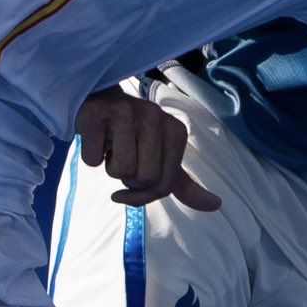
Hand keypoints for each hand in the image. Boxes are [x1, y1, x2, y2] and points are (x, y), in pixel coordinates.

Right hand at [74, 88, 220, 211]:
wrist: (98, 101)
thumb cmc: (132, 135)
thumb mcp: (161, 158)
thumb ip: (184, 185)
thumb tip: (216, 205)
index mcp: (175, 131)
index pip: (163, 185)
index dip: (143, 194)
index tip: (133, 181)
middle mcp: (155, 117)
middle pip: (143, 179)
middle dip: (127, 180)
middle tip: (123, 157)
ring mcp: (125, 112)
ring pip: (120, 171)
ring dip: (109, 167)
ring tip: (111, 146)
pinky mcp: (97, 114)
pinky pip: (92, 160)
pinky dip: (90, 156)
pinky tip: (96, 137)